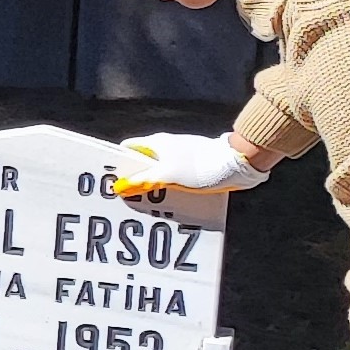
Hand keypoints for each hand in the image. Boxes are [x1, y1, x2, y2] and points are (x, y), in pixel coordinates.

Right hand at [107, 131, 267, 198]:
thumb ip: (143, 182)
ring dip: (154, 186)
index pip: (128, 149)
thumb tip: (119, 186)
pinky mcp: (195, 164)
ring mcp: (181, 155)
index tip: (112, 181)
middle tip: (128, 199)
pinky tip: (171, 203)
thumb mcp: (167, 176)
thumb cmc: (200, 167)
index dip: (118, 163)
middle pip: (143, 162)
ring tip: (148, 206)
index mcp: (157, 143)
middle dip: (135, 179)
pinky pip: (175, 177)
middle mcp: (167, 146)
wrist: (238, 163)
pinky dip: (170, 188)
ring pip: (160, 171)